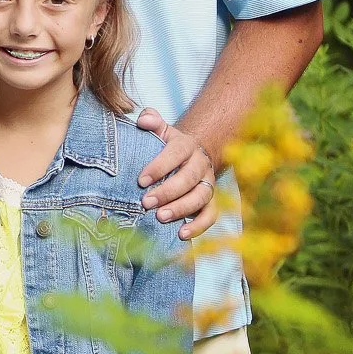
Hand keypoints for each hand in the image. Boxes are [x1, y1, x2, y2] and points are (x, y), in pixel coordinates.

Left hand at [134, 108, 217, 239]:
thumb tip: (143, 119)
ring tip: (160, 218)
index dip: (159, 166)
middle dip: (167, 191)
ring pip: (200, 197)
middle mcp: (201, 164)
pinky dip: (198, 226)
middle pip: (188, 178)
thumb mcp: (161, 132)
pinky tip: (181, 234)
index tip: (141, 180)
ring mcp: (208, 184)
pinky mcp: (211, 202)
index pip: (175, 153)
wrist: (192, 158)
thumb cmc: (168, 147)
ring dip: (181, 209)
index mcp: (186, 145)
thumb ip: (151, 122)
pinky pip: (210, 215)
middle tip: (146, 203)